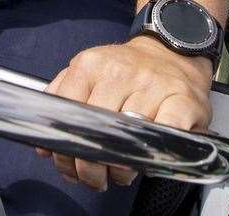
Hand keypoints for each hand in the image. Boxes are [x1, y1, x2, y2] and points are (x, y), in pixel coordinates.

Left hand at [38, 37, 213, 190]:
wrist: (173, 52)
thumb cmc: (128, 72)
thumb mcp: (89, 72)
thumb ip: (63, 100)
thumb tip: (44, 146)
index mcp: (91, 65)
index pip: (67, 114)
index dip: (65, 148)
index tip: (68, 164)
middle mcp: (120, 72)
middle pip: (96, 131)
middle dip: (90, 166)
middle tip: (93, 177)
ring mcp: (153, 86)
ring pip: (128, 140)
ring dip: (120, 168)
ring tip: (118, 172)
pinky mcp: (183, 100)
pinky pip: (165, 135)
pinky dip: (153, 155)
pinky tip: (145, 160)